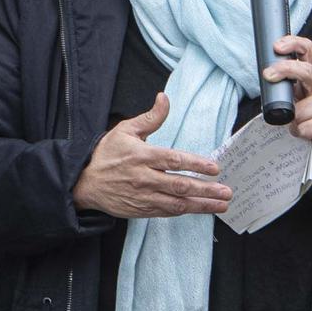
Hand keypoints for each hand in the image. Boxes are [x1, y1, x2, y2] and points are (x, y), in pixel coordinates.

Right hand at [71, 93, 232, 218]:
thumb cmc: (106, 154)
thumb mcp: (125, 130)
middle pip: (180, 185)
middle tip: (226, 191)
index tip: (214, 168)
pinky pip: (167, 212)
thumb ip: (150, 117)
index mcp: (143, 156)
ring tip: (221, 204)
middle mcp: (145, 178)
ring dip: (201, 205)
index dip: (195, 164)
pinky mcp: (142, 209)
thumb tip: (164, 98)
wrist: (84, 182)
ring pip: (177, 203)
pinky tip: (201, 209)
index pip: (173, 160)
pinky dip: (185, 211)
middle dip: (206, 189)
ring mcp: (144, 196)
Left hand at [265, 35, 311, 167]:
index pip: (307, 50)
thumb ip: (285, 87)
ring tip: (299, 123)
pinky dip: (298, 132)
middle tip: (268, 75)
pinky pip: (304, 127)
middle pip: (307, 71)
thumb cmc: (309, 117)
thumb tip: (267, 80)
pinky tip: (306, 133)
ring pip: (299, 109)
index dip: (293, 43)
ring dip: (291, 120)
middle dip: (285, 70)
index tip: (277, 47)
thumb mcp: (296, 97)